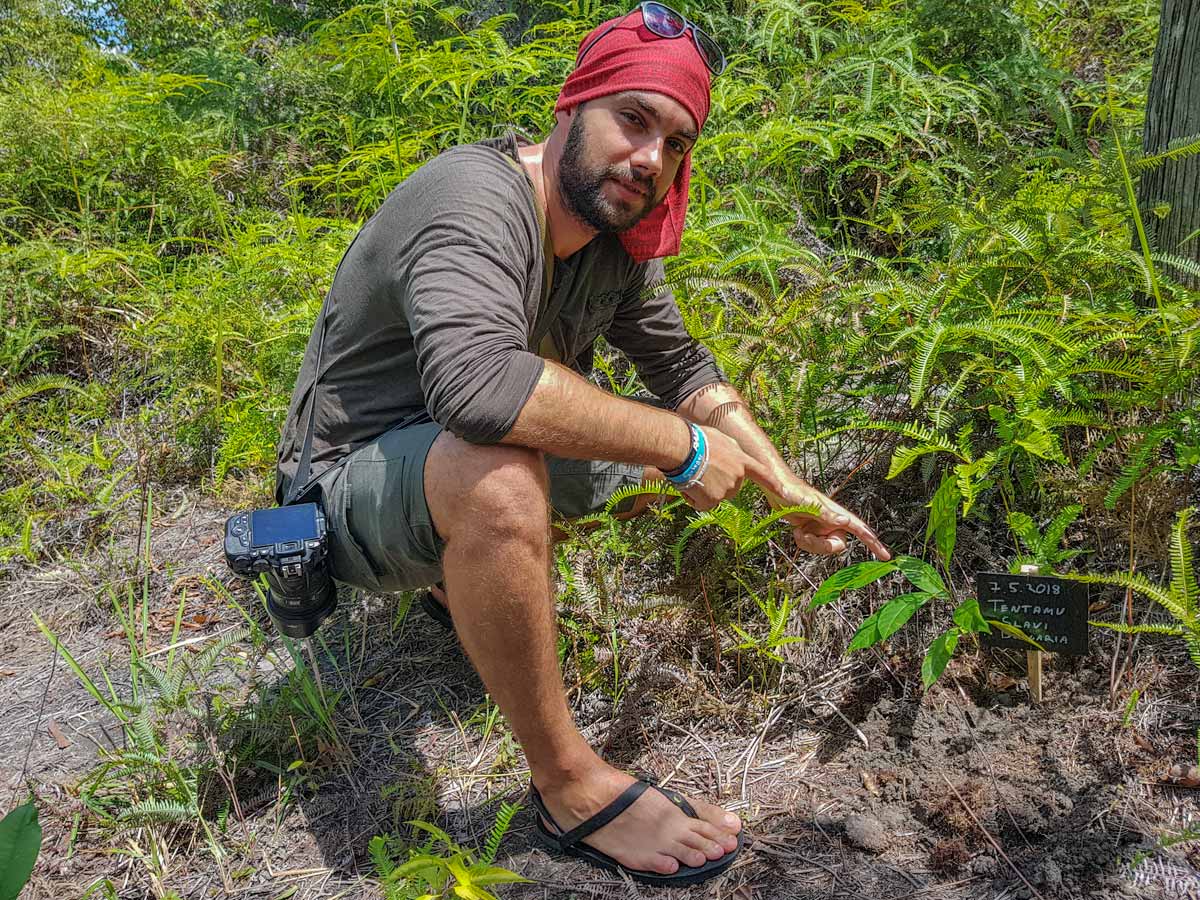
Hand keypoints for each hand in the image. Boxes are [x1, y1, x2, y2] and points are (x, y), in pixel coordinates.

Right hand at [677, 427, 769, 511]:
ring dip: (703, 490)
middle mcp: (738, 476)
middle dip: (717, 485)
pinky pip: (702, 504)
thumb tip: (731, 454)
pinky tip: (689, 485)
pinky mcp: (714, 500)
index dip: (773, 484)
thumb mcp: (721, 439)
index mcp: (741, 460)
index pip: (762, 473)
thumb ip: (731, 449)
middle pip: (731, 488)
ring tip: (692, 475)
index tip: (784, 493)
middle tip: (700, 472)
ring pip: (714, 496)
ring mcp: (727, 489)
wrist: (684, 449)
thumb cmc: (697, 440)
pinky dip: (694, 498)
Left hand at [763, 475, 890, 559]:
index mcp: (837, 513)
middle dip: (821, 546)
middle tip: (805, 536)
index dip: (873, 543)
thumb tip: (846, 522)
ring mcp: (822, 527)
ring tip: (798, 531)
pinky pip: (812, 546)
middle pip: (837, 546)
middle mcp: (832, 521)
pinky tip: (796, 531)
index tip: (885, 555)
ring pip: (823, 548)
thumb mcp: (809, 504)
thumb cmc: (792, 491)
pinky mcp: (812, 531)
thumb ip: (827, 514)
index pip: (860, 529)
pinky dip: (803, 543)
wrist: (776, 488)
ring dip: (809, 544)